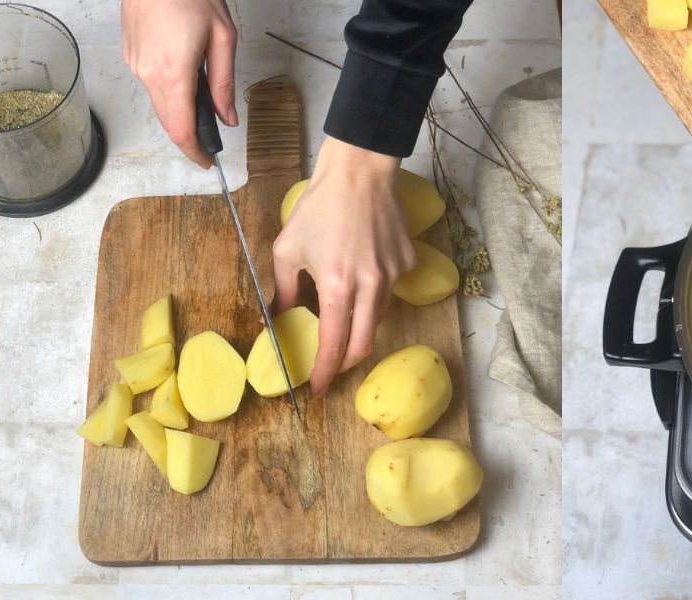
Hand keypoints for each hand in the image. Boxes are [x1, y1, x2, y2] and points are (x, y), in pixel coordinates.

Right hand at [121, 0, 237, 168]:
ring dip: (179, 108)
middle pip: (168, 121)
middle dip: (190, 134)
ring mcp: (135, 64)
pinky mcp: (130, 54)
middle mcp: (148, 73)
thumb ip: (224, 83)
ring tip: (201, 96)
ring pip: (159, 102)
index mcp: (173, 73)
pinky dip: (168, 88)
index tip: (208, 161)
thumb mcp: (223, 39)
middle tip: (211, 138)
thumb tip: (227, 118)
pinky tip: (183, 72)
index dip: (195, 151)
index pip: (181, 129)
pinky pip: (151, 83)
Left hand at [272, 138, 416, 397]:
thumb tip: (283, 318)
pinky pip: (390, 290)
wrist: (360, 174)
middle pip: (364, 344)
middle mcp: (371, 286)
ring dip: (359, 324)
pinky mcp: (407, 262)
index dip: (326, 372)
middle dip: (346, 362)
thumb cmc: (318, 208)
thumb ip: (285, 290)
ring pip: (378, 317)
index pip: (334, 345)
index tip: (317, 389)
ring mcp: (394, 275)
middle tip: (332, 364)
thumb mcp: (287, 250)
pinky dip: (375, 292)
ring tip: (343, 310)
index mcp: (338, 287)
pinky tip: (362, 269)